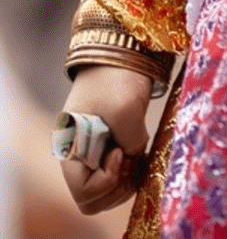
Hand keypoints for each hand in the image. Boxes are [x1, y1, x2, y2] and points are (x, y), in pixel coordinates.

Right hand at [59, 64, 151, 214]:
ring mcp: (95, 147)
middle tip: (132, 162)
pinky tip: (140, 151)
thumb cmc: (119, 74)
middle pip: (94, 198)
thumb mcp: (126, 110)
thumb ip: (132, 143)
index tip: (120, 154)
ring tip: (137, 156)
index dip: (106, 182)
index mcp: (70, 147)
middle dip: (117, 188)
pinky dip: (131, 169)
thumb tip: (135, 155)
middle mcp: (79, 152)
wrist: (125, 44)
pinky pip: (119, 171)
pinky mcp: (112, 140)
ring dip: (125, 181)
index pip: (83, 193)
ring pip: (107, 189)